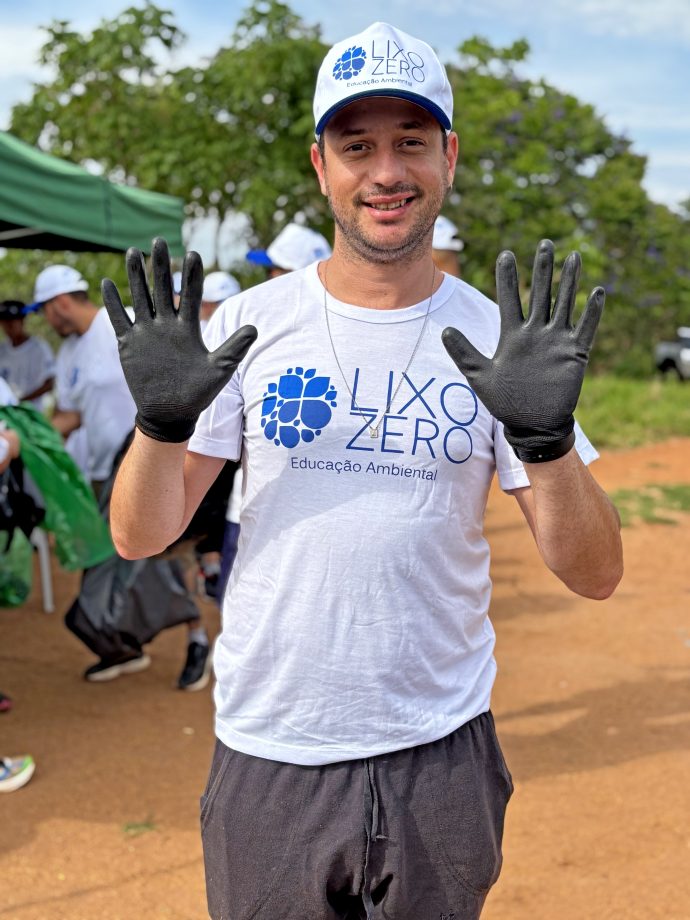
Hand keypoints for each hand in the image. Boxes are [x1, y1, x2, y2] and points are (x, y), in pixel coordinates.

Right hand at [102, 238, 256, 442]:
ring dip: (136, 276)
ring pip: (140, 297)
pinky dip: (113, 302)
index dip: (192, 275)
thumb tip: (255, 328)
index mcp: (188, 328)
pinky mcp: (129, 344)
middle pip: (162, 288)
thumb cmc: (198, 393)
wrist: (172, 413)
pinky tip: (108, 283)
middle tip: (158, 241)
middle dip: (160, 265)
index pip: (190, 294)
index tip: (194, 254)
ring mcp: (146, 333)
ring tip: (132, 252)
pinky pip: (119, 319)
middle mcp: (166, 325)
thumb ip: (235, 347)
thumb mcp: (220, 369)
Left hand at [442, 239, 603, 462]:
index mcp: (512, 334)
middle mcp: (535, 332)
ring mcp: (556, 340)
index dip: (508, 277)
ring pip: (564, 303)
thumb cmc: (505, 401)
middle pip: (540, 293)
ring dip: (569, 281)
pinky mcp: (573, 353)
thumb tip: (444, 330)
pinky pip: (585, 328)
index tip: (506, 254)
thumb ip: (464, 353)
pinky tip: (597, 292)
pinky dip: (592, 312)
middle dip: (543, 269)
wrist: (531, 423)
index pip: (510, 299)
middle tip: (545, 243)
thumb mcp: (480, 376)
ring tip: (573, 256)